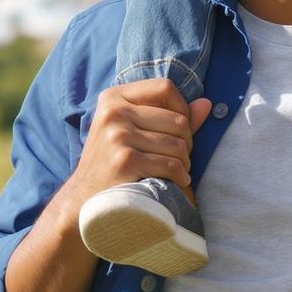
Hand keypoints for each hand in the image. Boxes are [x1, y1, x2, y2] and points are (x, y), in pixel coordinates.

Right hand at [70, 78, 210, 206]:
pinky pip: (171, 164)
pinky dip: (180, 176)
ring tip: (176, 171)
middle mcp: (114, 111)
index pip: (165, 87)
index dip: (182, 108)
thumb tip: (207, 103)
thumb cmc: (113, 164)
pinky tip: (175, 182)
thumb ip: (170, 115)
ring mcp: (118, 136)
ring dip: (184, 162)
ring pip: (177, 144)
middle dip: (186, 142)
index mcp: (114, 97)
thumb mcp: (133, 131)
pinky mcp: (125, 160)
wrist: (83, 204)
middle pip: (177, 119)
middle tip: (179, 158)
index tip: (178, 131)